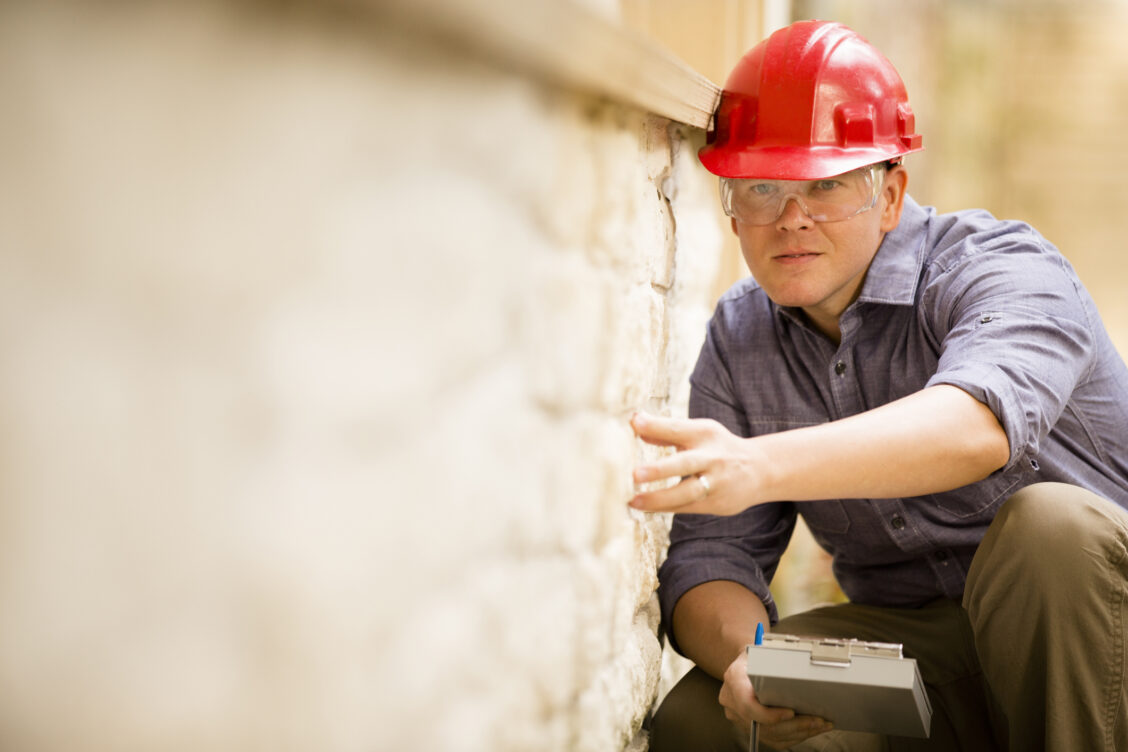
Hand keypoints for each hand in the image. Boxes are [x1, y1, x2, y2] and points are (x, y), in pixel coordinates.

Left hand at [629, 412, 764, 514]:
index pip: (678, 428)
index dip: (655, 426)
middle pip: (685, 464)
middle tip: (634, 474)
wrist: (759, 470)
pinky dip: (665, 508)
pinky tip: (646, 508)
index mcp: (705, 434)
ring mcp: (716, 483)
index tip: (633, 423)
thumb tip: (635, 423)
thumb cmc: (718, 448)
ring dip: (658, 499)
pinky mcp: (717, 504)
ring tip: (633, 501)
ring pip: (686, 493)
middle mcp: (712, 458)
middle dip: (659, 470)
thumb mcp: (698, 432)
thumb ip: (666, 431)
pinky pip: (687, 508)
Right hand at [719, 652, 832, 749]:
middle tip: (819, 720)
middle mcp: (732, 701)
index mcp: (734, 678)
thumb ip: (776, 660)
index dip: (769, 714)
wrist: (745, 663)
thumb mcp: (763, 649)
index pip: (747, 704)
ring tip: (821, 724)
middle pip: (763, 725)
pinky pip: (773, 739)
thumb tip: (803, 670)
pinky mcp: (750, 727)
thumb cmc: (758, 655)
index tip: (791, 713)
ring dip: (799, 732)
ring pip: (770, 735)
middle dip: (795, 725)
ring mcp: (739, 717)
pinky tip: (811, 729)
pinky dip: (794, 736)